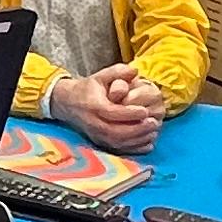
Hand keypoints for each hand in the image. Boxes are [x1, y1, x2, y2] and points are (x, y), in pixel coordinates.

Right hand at [49, 68, 163, 151]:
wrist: (68, 104)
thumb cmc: (88, 89)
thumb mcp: (100, 76)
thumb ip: (118, 71)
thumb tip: (135, 71)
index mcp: (93, 106)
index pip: (112, 113)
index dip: (129, 113)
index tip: (145, 110)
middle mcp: (93, 124)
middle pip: (115, 132)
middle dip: (137, 129)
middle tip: (153, 122)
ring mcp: (96, 136)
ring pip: (118, 143)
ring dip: (138, 140)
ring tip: (153, 131)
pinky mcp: (100, 143)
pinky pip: (118, 150)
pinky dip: (134, 149)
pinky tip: (147, 143)